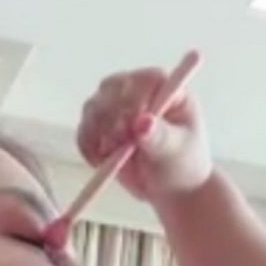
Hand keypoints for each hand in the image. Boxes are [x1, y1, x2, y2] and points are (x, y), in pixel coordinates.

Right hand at [77, 63, 212, 200]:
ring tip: (113, 155)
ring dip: (96, 133)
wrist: (169, 186)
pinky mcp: (98, 127)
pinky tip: (101, 161)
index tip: (133, 126)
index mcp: (165, 87)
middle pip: (110, 90)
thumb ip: (161, 137)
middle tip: (120, 142)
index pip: (144, 80)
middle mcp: (136, 90)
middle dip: (110, 118)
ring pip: (92, 108)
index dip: (134, 100)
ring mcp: (114, 107)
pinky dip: (88, 147)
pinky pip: (83, 130)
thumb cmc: (183, 164)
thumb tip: (144, 122)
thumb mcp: (177, 152)